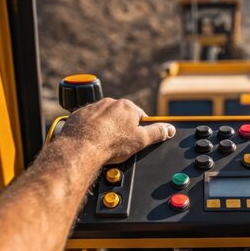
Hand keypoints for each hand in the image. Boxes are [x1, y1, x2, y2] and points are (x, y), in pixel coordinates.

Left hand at [57, 98, 175, 163]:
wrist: (82, 148)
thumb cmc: (111, 144)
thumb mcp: (141, 141)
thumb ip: (157, 133)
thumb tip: (170, 129)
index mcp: (128, 107)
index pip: (139, 117)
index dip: (138, 131)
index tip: (134, 140)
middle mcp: (111, 102)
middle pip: (121, 116)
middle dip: (121, 128)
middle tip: (119, 144)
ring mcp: (94, 107)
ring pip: (104, 118)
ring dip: (106, 127)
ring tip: (104, 143)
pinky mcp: (80, 114)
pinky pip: (89, 121)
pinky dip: (91, 129)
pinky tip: (92, 140)